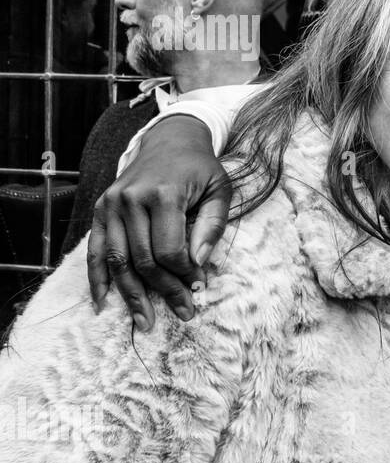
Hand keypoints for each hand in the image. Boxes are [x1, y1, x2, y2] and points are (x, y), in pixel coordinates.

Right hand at [88, 115, 231, 329]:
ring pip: (118, 261)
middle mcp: (131, 199)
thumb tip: (198, 264)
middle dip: (164, 292)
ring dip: (131, 295)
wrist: (170, 141)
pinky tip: (104, 303)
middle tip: (183, 314)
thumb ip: (212, 226)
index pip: (170, 250)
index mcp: (164, 194)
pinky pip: (95, 250)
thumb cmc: (200, 169)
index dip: (185, 275)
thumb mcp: (220, 191)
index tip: (200, 289)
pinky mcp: (101, 209)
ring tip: (145, 322)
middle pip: (144, 260)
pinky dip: (98, 279)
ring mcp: (111, 204)